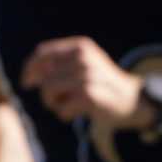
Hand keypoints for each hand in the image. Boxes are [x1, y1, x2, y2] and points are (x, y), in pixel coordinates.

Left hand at [20, 37, 142, 126]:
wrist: (134, 100)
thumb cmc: (102, 85)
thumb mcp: (84, 67)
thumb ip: (59, 66)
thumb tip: (31, 75)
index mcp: (80, 46)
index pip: (42, 53)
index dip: (29, 69)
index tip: (26, 84)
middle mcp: (83, 57)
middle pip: (44, 79)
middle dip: (47, 96)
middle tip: (60, 102)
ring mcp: (88, 75)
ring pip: (49, 92)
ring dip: (54, 105)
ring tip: (68, 106)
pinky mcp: (91, 94)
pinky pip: (61, 109)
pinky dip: (65, 115)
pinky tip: (77, 114)